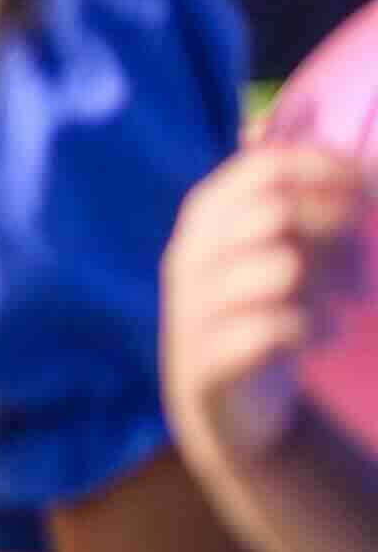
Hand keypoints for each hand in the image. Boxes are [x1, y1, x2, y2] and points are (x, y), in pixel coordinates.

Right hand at [169, 139, 364, 464]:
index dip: (324, 168)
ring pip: (284, 264)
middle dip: (337, 230)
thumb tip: (335, 153)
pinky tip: (320, 337)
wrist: (223, 398)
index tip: (367, 187)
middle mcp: (191, 251)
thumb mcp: (270, 246)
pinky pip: (278, 326)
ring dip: (331, 283)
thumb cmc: (262, 307)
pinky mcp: (213, 357)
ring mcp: (195, 304)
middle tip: (360, 265)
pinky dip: (314, 328)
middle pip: (279, 209)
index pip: (264, 166)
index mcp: (206, 215)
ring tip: (342, 303)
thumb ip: (296, 200)